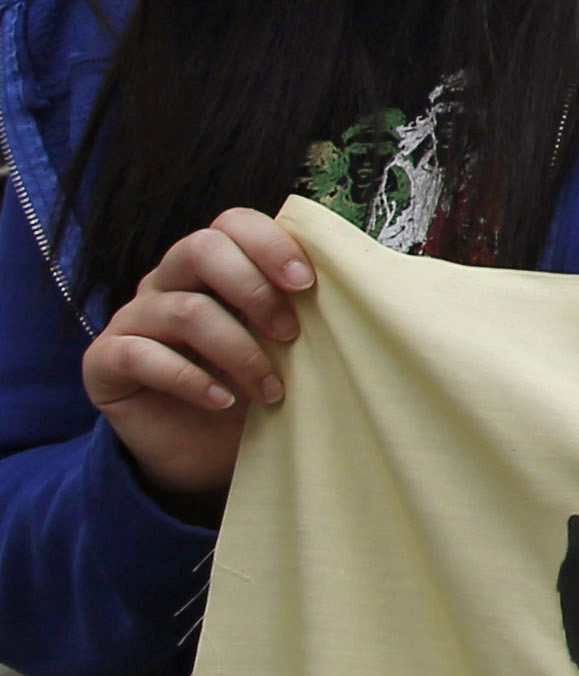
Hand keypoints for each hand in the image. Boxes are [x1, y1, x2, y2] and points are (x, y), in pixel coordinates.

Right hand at [82, 207, 314, 506]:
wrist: (205, 453)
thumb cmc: (255, 387)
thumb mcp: (288, 346)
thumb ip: (308, 308)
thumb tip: (375, 281)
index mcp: (212, 265)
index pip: (232, 223)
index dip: (270, 244)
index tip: (307, 284)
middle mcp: (167, 281)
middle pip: (200, 248)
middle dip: (254, 289)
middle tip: (291, 335)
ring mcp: (133, 318)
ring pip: (183, 309)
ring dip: (239, 351)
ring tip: (272, 389)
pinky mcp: (105, 361)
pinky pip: (141, 355)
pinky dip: (190, 379)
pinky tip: (223, 402)